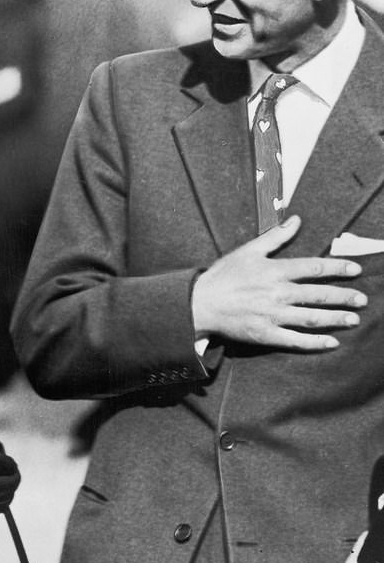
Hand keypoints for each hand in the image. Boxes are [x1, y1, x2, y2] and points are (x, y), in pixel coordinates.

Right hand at [191, 215, 366, 350]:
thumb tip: (296, 219)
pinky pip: (295, 340)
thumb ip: (275, 236)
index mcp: (275, 271)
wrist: (200, 303)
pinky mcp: (266, 334)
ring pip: (312, 318)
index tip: (356, 269)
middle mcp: (278, 293)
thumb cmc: (223, 276)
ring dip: (336, 318)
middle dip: (344, 296)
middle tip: (362, 300)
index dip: (338, 268)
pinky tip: (331, 342)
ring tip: (353, 319)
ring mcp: (273, 315)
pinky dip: (315, 342)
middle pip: (319, 294)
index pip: (314, 267)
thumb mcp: (248, 250)